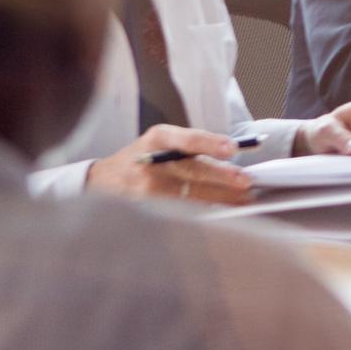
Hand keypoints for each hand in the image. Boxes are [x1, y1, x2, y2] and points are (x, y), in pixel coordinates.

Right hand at [86, 125, 252, 204]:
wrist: (104, 180)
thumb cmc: (144, 158)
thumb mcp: (162, 142)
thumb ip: (193, 145)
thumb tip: (234, 153)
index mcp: (158, 138)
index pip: (186, 139)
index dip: (209, 143)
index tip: (232, 148)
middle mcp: (151, 162)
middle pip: (191, 170)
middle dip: (222, 177)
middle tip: (246, 181)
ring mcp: (147, 188)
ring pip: (189, 194)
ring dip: (220, 197)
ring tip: (242, 198)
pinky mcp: (147, 209)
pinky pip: (181, 210)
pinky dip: (203, 211)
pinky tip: (221, 211)